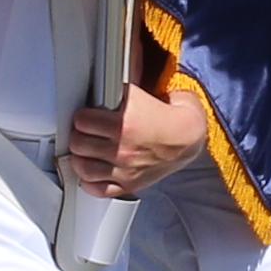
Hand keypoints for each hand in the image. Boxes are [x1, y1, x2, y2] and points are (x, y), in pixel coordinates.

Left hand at [63, 82, 206, 201]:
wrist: (191, 139)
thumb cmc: (171, 117)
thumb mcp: (144, 95)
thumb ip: (119, 92)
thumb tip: (101, 80)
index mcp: (125, 123)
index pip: (81, 121)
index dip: (82, 117)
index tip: (85, 117)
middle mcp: (123, 148)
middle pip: (79, 144)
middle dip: (79, 136)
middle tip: (84, 133)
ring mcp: (124, 169)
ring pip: (83, 168)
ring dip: (81, 159)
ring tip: (85, 152)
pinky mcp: (128, 184)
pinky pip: (98, 189)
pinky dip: (91, 182)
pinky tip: (92, 173)